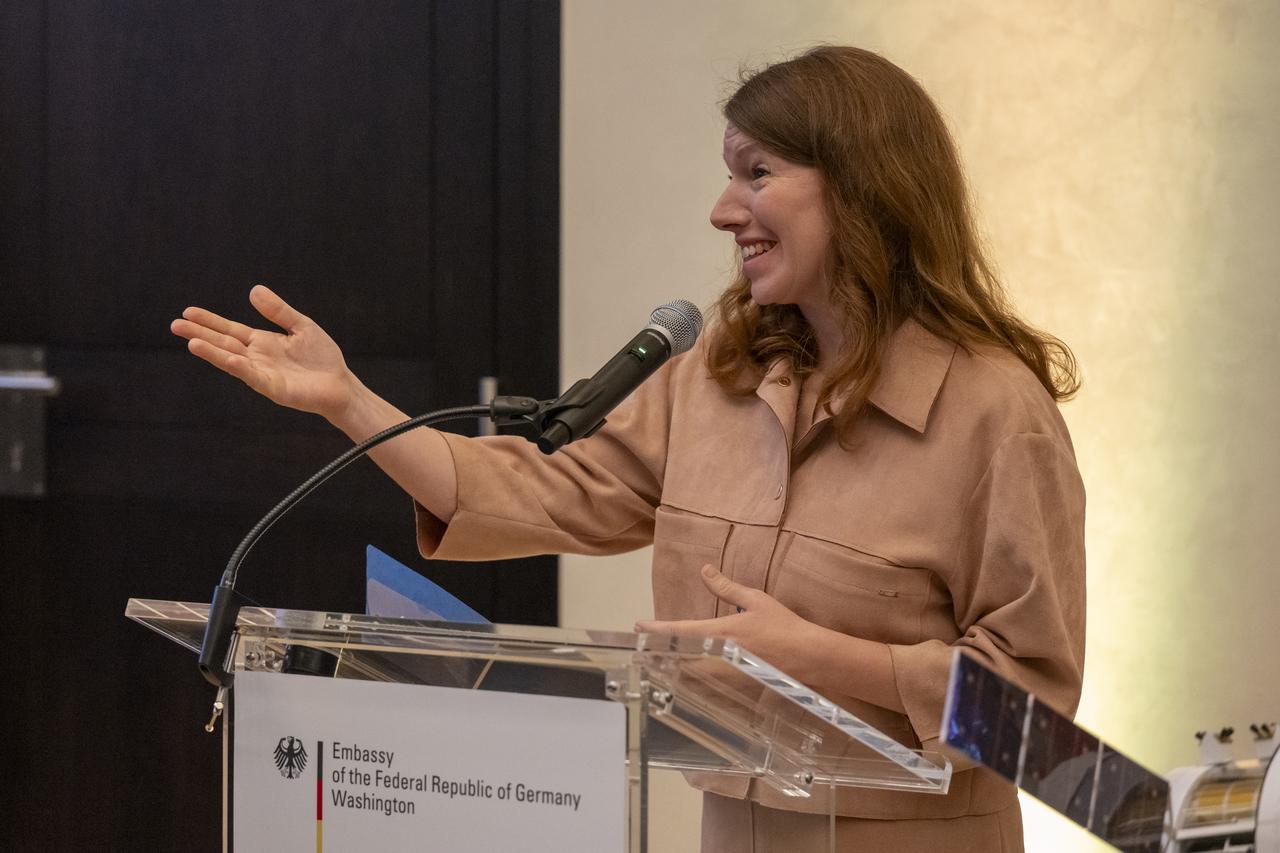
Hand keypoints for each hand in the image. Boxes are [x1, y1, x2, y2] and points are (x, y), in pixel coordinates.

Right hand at [170, 285, 357, 421]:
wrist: (341, 386)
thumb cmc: (322, 358)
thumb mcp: (301, 326)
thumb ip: (278, 311)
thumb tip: (253, 290)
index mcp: (262, 342)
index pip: (230, 329)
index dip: (210, 321)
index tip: (187, 312)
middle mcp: (257, 358)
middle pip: (224, 343)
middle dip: (200, 334)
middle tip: (175, 325)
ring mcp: (263, 374)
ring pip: (233, 361)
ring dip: (212, 353)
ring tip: (191, 342)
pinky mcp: (274, 388)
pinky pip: (254, 376)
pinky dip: (240, 367)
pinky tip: (228, 359)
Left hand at [635, 564, 817, 677]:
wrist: (808, 656)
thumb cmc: (783, 625)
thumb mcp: (755, 599)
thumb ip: (726, 587)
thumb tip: (704, 570)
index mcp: (720, 633)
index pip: (679, 629)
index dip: (655, 628)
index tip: (637, 626)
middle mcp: (719, 656)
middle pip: (678, 658)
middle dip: (659, 654)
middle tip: (642, 651)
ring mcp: (727, 674)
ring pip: (691, 675)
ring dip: (673, 668)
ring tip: (659, 664)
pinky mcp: (737, 686)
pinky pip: (709, 685)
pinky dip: (695, 681)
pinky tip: (689, 679)